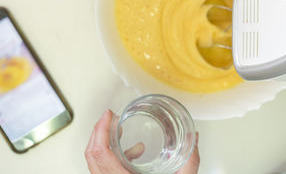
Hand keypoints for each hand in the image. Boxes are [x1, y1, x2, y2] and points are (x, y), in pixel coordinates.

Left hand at [85, 109, 199, 173]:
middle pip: (91, 154)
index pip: (100, 153)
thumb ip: (189, 162)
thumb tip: (193, 140)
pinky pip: (104, 170)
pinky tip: (134, 153)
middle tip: (109, 119)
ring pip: (95, 163)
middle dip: (99, 132)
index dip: (100, 130)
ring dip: (106, 144)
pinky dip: (114, 157)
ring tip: (120, 133)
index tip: (108, 116)